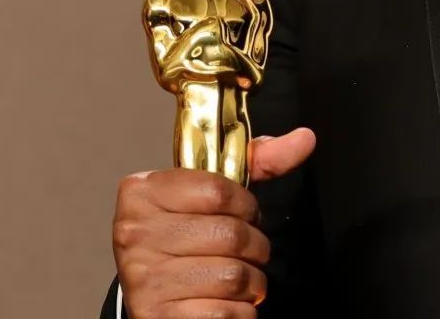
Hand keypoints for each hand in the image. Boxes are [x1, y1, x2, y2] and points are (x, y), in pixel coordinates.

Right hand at [113, 128, 317, 318]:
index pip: (218, 190)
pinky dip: (240, 311)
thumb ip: (255, 163)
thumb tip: (303, 139)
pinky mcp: (159, 317)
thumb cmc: (184, 239)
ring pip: (233, 276)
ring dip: (251, 282)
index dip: (246, 206)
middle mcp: (136, 234)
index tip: (244, 214)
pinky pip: (227, 313)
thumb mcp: (209, 193)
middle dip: (255, 247)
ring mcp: (145, 278)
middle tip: (246, 252)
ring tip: (237, 279)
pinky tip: (225, 303)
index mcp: (143, 193)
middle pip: (231, 235)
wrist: (150, 294)